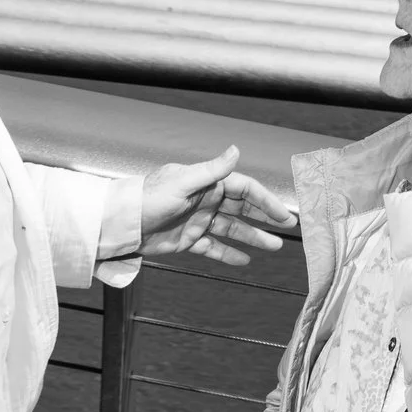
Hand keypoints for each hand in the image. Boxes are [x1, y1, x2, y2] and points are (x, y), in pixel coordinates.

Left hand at [142, 146, 297, 264]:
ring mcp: (198, 221)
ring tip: (273, 246)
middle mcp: (206, 200)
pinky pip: (214, 247)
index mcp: (206, 183)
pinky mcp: (189, 239)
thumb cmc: (147, 198)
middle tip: (288, 227)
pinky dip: (228, 254)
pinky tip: (244, 260)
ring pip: (233, 229)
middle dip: (266, 217)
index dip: (265, 200)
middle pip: (243, 209)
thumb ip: (212, 170)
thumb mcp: (182, 182)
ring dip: (253, 237)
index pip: (244, 189)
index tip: (282, 213)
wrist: (123, 224)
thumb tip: (235, 150)